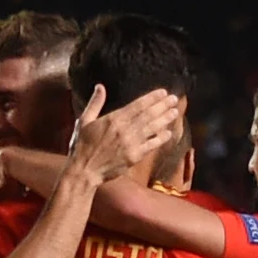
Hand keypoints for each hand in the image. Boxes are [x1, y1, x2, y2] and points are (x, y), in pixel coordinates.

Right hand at [64, 87, 182, 186]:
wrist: (84, 170)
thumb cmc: (82, 145)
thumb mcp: (84, 121)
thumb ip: (95, 103)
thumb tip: (100, 86)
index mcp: (114, 119)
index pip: (138, 105)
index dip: (152, 98)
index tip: (163, 92)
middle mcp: (125, 130)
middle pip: (148, 115)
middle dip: (163, 106)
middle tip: (174, 99)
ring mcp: (131, 143)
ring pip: (152, 128)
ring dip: (165, 119)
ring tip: (175, 112)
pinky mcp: (134, 156)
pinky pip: (151, 145)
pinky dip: (160, 139)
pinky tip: (168, 133)